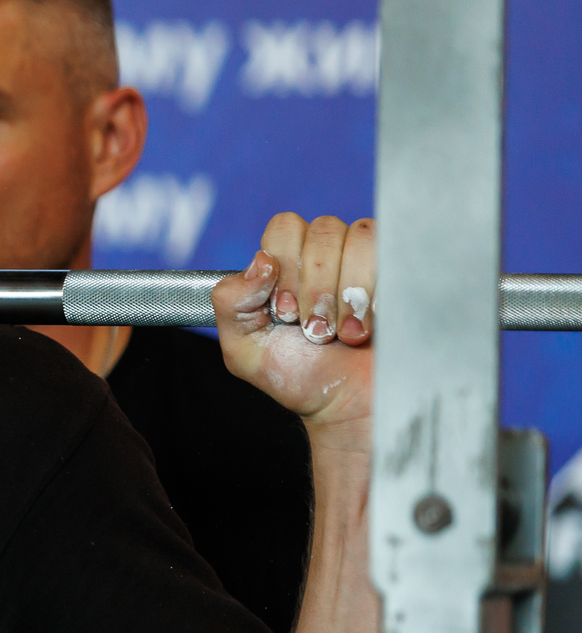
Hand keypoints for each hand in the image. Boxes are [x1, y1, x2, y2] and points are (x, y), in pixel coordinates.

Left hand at [213, 214, 374, 437]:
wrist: (350, 406)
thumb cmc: (298, 376)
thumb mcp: (244, 348)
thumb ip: (230, 302)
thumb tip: (261, 260)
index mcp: (286, 264)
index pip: (285, 226)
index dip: (285, 264)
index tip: (285, 313)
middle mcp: (327, 254)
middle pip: (323, 229)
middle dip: (317, 286)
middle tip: (316, 330)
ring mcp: (367, 261)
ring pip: (359, 237)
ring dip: (348, 291)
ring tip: (345, 333)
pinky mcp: (401, 272)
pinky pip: (392, 253)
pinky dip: (377, 292)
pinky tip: (371, 325)